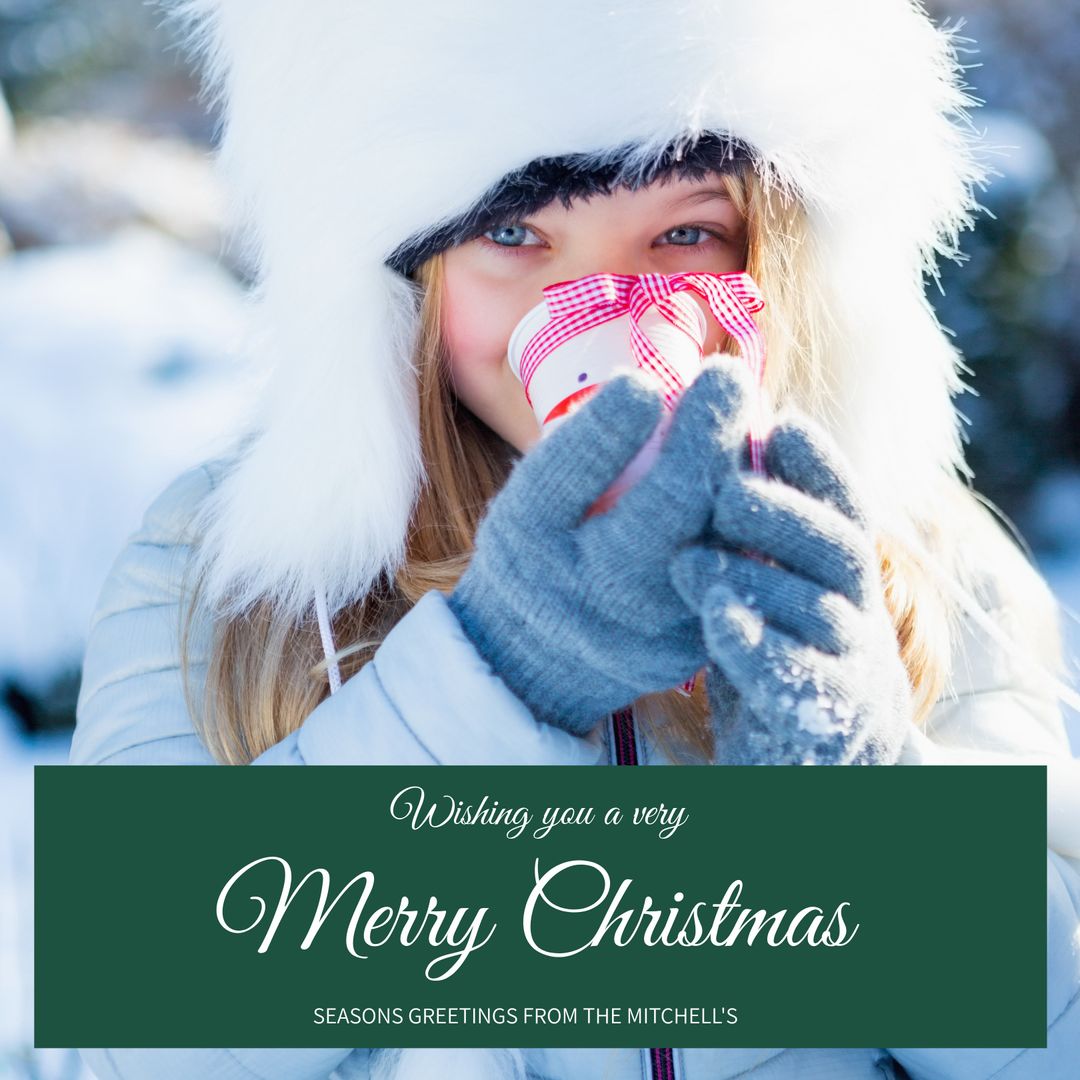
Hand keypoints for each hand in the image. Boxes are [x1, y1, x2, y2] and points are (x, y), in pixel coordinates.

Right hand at [448, 360, 750, 734]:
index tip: (642, 383)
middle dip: (707, 431)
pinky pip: (737, 571)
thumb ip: (579, 451)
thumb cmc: (538, 555)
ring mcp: (648, 627)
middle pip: (667, 508)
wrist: (537, 661)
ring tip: (749, 420)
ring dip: (743, 470)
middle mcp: (589, 591)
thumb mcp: (529, 501)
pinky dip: (753, 518)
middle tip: (728, 376)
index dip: (609, 428)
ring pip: (719, 537)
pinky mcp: (692, 647)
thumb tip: (650, 385)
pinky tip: (755, 477)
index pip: (568, 477)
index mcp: (534, 541)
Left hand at [670, 417, 913, 764]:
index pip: (844, 508)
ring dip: (753, 578)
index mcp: (844, 578)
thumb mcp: (768, 595)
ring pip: (818, 610)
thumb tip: (713, 459)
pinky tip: (718, 620)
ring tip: (690, 561)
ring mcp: (853, 672)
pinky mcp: (826, 723)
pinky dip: (757, 646)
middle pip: (840, 549)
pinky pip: (798, 680)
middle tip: (725, 492)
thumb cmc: (776, 665)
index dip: (819, 465)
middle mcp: (861, 616)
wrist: (804, 774)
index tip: (780, 425)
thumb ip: (752, 544)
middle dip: (783, 513)